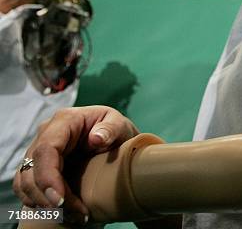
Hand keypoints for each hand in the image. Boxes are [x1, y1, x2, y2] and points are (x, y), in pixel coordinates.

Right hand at [13, 105, 138, 223]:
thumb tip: (96, 138)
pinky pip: (28, 188)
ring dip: (44, 204)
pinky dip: (40, 203)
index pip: (46, 149)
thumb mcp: (121, 125)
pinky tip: (62, 213)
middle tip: (74, 214)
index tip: (60, 200)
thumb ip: (111, 129)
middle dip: (47, 197)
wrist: (115, 140)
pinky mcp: (39, 166)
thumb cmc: (117, 131)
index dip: (48, 177)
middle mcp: (47, 134)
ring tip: (75, 216)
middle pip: (32, 169)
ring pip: (26, 182)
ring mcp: (40, 151)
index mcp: (65, 120)